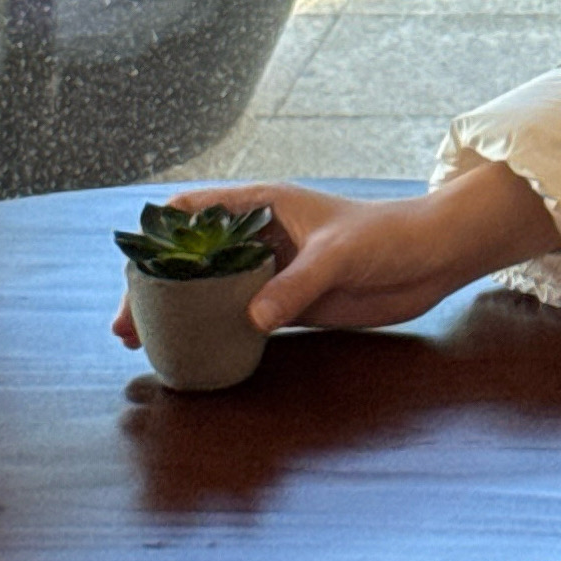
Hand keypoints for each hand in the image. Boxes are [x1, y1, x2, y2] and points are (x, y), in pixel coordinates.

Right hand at [110, 163, 560, 346]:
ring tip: (144, 345)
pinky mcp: (290, 303)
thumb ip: (295, 285)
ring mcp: (272, 272)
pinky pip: (241, 320)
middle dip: (154, 288)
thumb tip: (253, 320)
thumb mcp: (338, 255)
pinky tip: (194, 354)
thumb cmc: (388, 236)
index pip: (191, 209)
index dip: (155, 232)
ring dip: (179, 315)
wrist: (432, 259)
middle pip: (190, 259)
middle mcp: (258, 237)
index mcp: (261, 206)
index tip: (130, 265)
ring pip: (210, 292)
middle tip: (127, 326)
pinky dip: (215, 334)